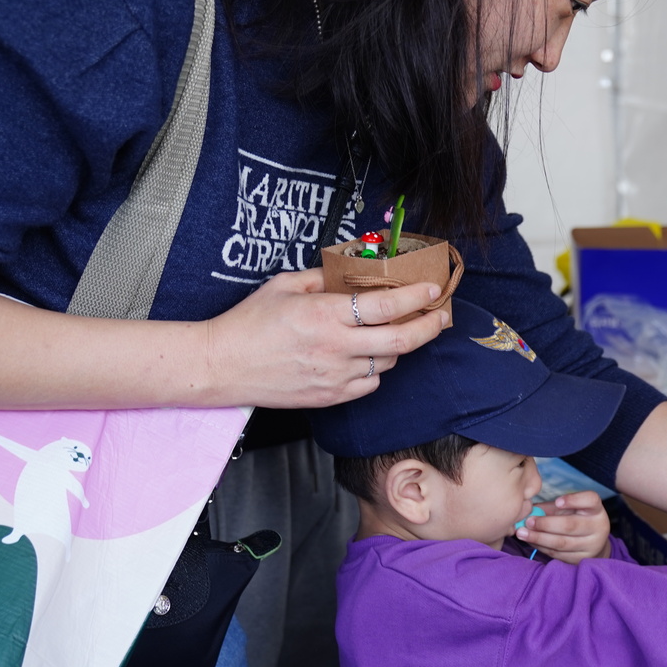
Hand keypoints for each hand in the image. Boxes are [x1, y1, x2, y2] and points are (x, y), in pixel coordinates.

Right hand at [202, 269, 447, 408]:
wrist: (223, 366)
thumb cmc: (250, 322)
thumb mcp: (284, 285)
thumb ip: (324, 277)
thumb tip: (356, 269)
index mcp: (325, 314)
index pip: (386, 305)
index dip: (417, 297)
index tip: (433, 289)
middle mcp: (336, 347)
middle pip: (402, 340)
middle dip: (431, 326)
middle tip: (443, 316)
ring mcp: (336, 376)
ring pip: (389, 361)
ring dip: (400, 345)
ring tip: (399, 331)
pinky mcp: (332, 397)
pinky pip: (371, 382)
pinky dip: (377, 367)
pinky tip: (368, 354)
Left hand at [517, 491, 611, 562]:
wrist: (592, 542)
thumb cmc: (576, 519)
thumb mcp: (569, 509)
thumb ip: (552, 507)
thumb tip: (529, 509)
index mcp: (596, 509)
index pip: (590, 500)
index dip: (574, 500)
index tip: (557, 501)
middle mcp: (598, 527)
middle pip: (570, 525)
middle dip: (546, 524)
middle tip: (528, 521)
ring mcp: (592, 546)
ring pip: (562, 543)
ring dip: (539, 538)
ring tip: (523, 533)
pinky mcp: (581, 559)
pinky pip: (558, 554)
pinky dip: (541, 547)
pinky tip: (531, 541)